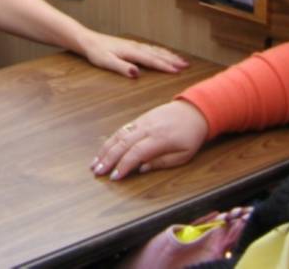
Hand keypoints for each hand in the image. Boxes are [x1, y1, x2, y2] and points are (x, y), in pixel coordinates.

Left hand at [80, 30, 186, 79]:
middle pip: (157, 54)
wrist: (88, 41)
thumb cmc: (96, 52)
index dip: (165, 66)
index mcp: (131, 52)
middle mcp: (135, 47)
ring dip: (169, 55)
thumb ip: (121, 67)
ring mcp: (134, 45)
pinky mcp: (132, 45)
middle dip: (172, 60)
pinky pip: (151, 48)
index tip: (178, 71)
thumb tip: (136, 73)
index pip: (151, 60)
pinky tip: (164, 53)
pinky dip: (161, 51)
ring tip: (181, 60)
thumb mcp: (106, 62)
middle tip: (186, 66)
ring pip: (155, 50)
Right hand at [92, 99, 208, 179]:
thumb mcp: (184, 155)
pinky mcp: (140, 118)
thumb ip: (162, 162)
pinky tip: (104, 149)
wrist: (193, 110)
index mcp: (159, 138)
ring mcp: (142, 121)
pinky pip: (122, 129)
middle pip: (123, 142)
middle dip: (108, 158)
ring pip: (119, 134)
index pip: (136, 152)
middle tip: (97, 171)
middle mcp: (147, 128)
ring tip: (95, 162)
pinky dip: (111, 139)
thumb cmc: (191, 136)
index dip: (124, 165)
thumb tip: (142, 169)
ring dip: (105, 148)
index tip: (114, 177)